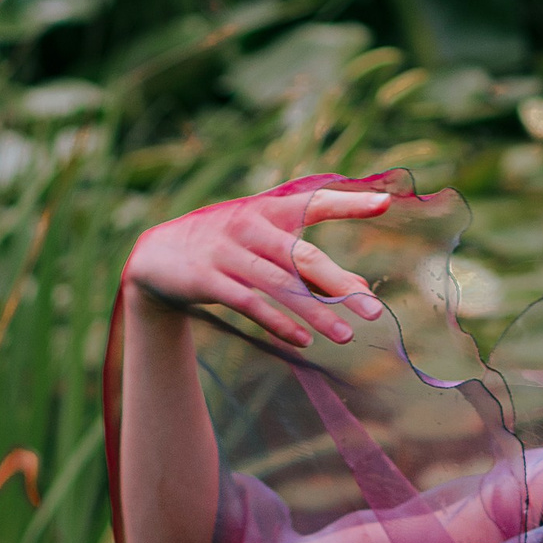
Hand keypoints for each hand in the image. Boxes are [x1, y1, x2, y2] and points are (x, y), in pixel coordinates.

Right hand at [122, 181, 391, 354]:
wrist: (157, 256)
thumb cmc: (227, 249)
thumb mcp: (265, 244)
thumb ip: (309, 262)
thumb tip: (361, 288)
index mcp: (268, 211)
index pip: (314, 202)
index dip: (349, 203)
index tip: (384, 203)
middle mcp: (250, 226)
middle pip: (302, 256)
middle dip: (339, 283)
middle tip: (373, 310)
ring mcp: (227, 251)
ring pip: (279, 284)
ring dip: (315, 312)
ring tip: (345, 337)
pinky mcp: (207, 277)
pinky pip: (248, 302)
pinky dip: (277, 322)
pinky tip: (302, 340)